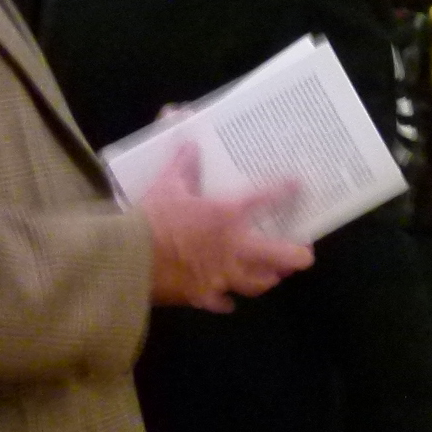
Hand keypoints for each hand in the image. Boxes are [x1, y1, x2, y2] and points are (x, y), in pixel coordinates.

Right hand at [140, 145, 313, 311]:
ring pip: (259, 283)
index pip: (266, 199)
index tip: (297, 185)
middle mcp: (234, 248)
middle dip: (299, 255)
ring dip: (269, 278)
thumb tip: (184, 129)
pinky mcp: (203, 297)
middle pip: (282, 257)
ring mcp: (221, 276)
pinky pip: (223, 302)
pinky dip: (227, 300)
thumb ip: (181, 161)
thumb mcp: (166, 184)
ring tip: (274, 274)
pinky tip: (228, 299)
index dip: (285, 190)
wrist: (126, 260)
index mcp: (227, 215)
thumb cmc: (149, 219)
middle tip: (305, 250)